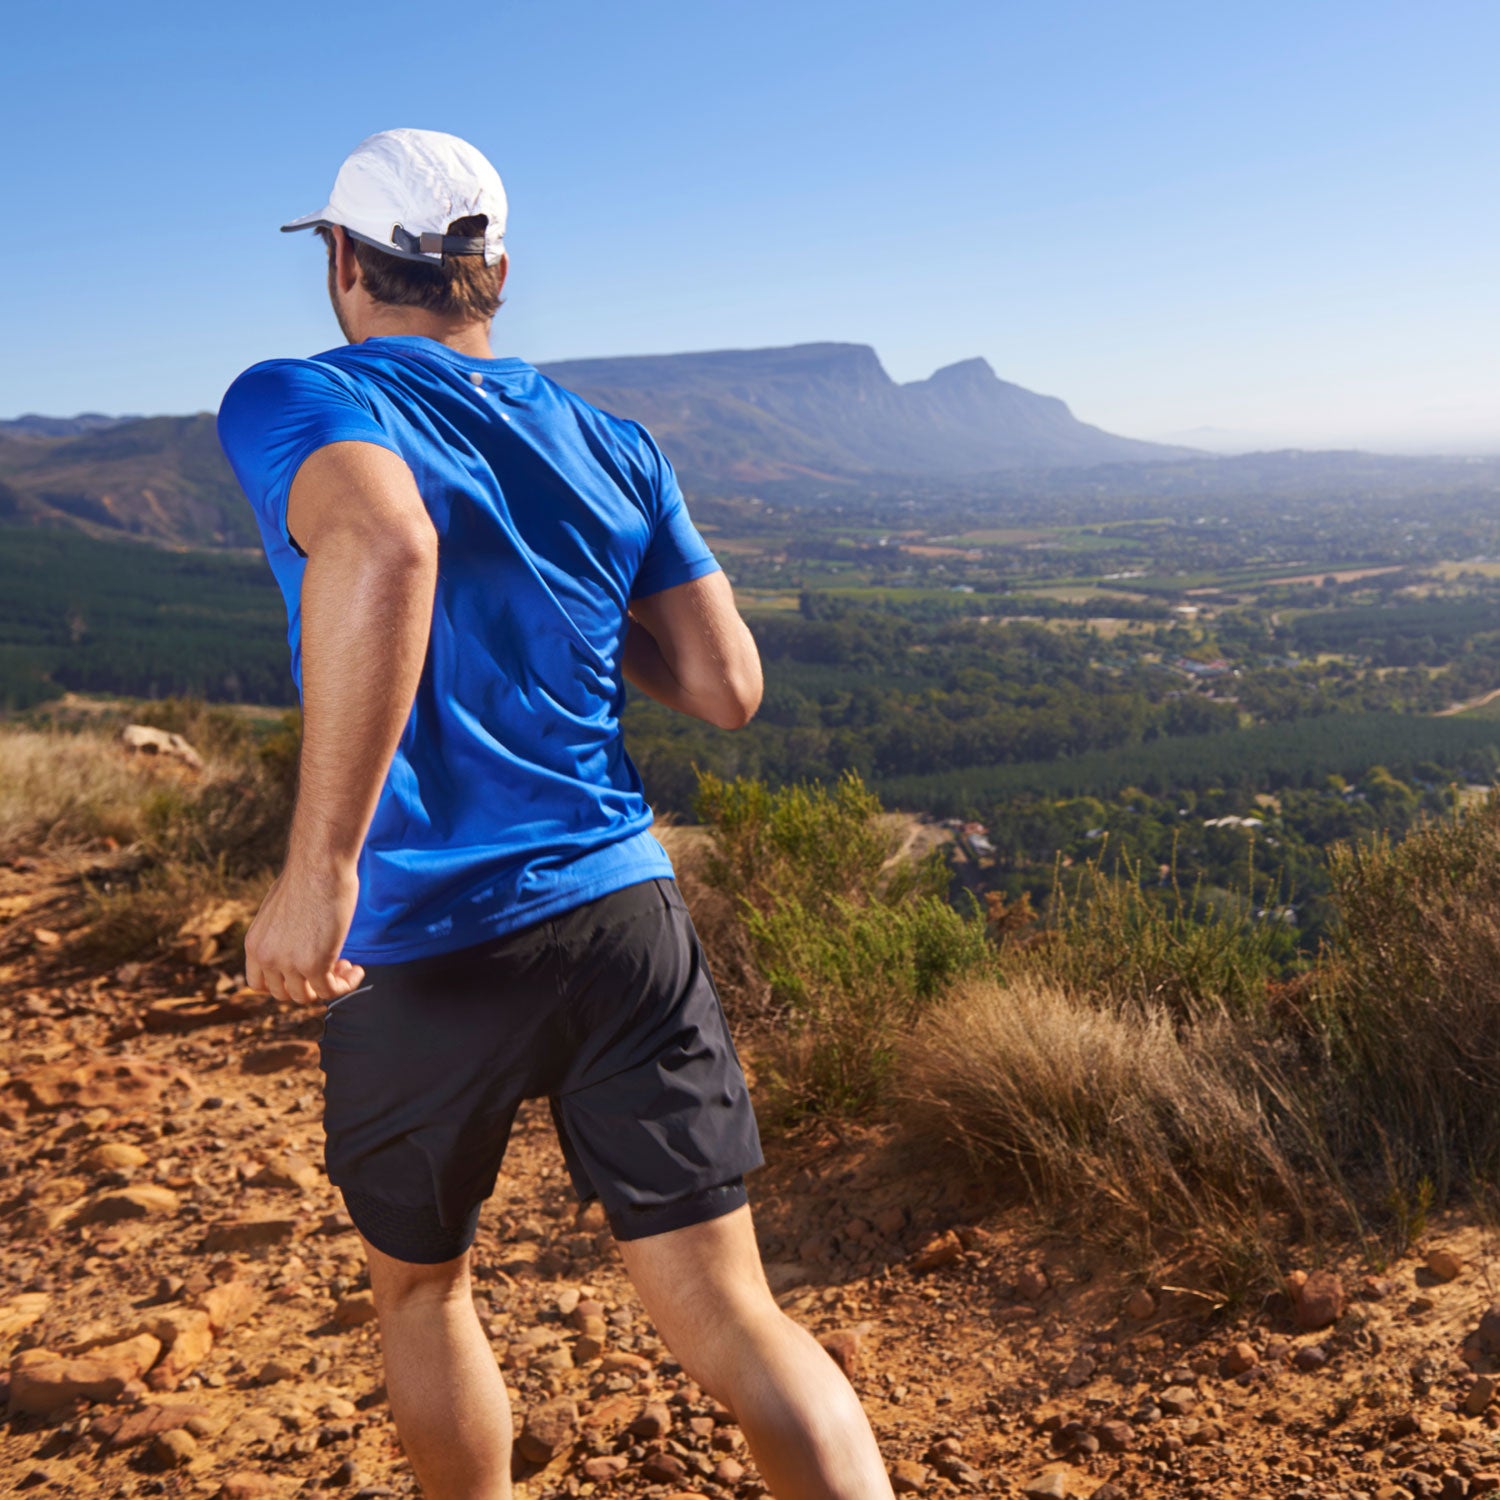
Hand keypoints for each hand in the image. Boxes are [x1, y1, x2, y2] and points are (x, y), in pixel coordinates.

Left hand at [244, 858, 365, 1004]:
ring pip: (307, 996)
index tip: (304, 970)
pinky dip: (346, 984)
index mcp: (254, 944)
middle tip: (331, 965)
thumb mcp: (280, 908)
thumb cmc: (306, 876)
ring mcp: (289, 964)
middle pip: (284, 994)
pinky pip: (331, 990)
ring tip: (347, 967)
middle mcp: (266, 958)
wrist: (319, 865)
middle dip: (309, 985)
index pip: (258, 984)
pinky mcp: (315, 964)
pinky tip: (357, 969)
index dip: (283, 983)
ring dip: (329, 986)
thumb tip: (297, 935)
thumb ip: (281, 931)